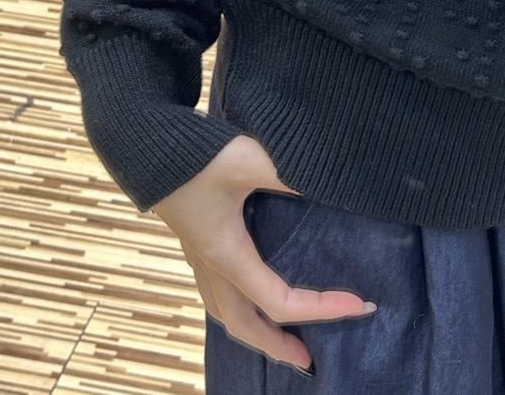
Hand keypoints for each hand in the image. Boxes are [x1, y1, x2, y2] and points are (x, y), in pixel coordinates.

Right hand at [151, 133, 375, 373]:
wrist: (145, 144)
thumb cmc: (195, 155)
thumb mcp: (248, 160)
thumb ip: (288, 174)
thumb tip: (329, 185)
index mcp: (227, 255)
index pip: (280, 301)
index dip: (322, 308)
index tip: (359, 304)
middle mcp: (212, 265)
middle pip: (245, 325)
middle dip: (279, 346)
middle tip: (310, 360)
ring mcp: (200, 256)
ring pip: (227, 313)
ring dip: (256, 332)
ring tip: (282, 339)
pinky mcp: (197, 242)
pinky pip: (217, 294)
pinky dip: (239, 308)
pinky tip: (251, 296)